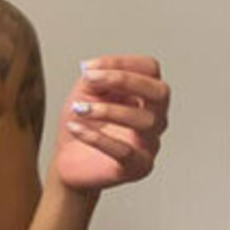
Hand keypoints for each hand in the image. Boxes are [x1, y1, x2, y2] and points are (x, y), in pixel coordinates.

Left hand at [52, 55, 169, 193]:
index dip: (121, 63)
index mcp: (146, 96)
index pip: (150, 69)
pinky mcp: (138, 167)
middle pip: (160, 92)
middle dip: (126, 80)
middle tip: (90, 80)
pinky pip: (125, 151)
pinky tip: (75, 128)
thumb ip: (92, 78)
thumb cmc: (84, 126)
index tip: (87, 68)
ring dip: (108, 110)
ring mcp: (150, 144)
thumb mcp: (84, 94)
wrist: (70, 164)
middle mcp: (155, 118)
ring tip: (79, 109)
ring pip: (145, 121)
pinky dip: (97, 138)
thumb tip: (95, 69)